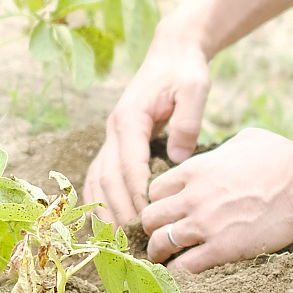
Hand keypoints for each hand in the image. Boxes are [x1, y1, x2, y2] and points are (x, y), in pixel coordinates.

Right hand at [84, 30, 212, 225]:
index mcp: (130, 118)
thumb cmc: (184, 70)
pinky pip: (100, 175)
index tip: (144, 218)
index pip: (128, 162)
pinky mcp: (116, 142)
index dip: (134, 192)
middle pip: (107, 176)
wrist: (171, 51)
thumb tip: (178, 157)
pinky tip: (104, 223)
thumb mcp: (194, 88)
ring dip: (103, 209)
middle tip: (127, 241)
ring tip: (112, 241)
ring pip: (98, 178)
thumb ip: (187, 121)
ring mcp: (111, 135)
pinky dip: (99, 199)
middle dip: (116, 209)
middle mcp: (114, 128)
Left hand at [140, 127, 292, 272]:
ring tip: (164, 261)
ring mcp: (204, 224)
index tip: (167, 212)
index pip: (154, 190)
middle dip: (152, 229)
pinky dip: (179, 272)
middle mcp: (191, 197)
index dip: (158, 202)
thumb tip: (222, 154)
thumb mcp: (243, 140)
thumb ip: (221, 151)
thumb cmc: (282, 156)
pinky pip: (184, 267)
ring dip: (160, 253)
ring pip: (160, 244)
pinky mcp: (221, 249)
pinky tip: (183, 274)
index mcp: (195, 169)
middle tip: (160, 237)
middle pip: (150, 218)